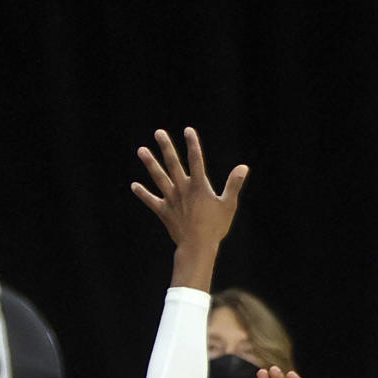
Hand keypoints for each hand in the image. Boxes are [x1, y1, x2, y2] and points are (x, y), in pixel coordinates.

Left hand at [132, 127, 247, 272]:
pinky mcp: (164, 211)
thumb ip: (234, 184)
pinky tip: (134, 186)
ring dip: (150, 163)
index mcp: (199, 186)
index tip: (188, 130)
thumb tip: (243, 167)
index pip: (196, 159)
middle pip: (173, 163)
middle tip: (158, 132)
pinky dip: (143, 193)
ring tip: (141, 150)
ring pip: (159, 177)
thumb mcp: (229, 205)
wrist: (197, 246)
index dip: (192, 144)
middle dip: (166, 147)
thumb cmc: (216, 227)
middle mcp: (183, 189)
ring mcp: (171, 199)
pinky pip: (151, 200)